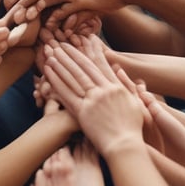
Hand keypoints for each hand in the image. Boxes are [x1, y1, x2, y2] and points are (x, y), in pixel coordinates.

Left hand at [43, 39, 144, 155]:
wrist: (125, 146)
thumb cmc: (133, 128)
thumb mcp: (136, 103)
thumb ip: (128, 85)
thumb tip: (119, 69)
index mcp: (116, 87)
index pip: (100, 64)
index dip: (91, 50)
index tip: (83, 39)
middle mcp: (104, 90)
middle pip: (83, 67)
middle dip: (70, 53)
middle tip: (59, 43)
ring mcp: (92, 101)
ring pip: (73, 77)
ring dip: (61, 63)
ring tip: (50, 52)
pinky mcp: (82, 112)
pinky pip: (66, 94)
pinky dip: (56, 81)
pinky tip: (48, 72)